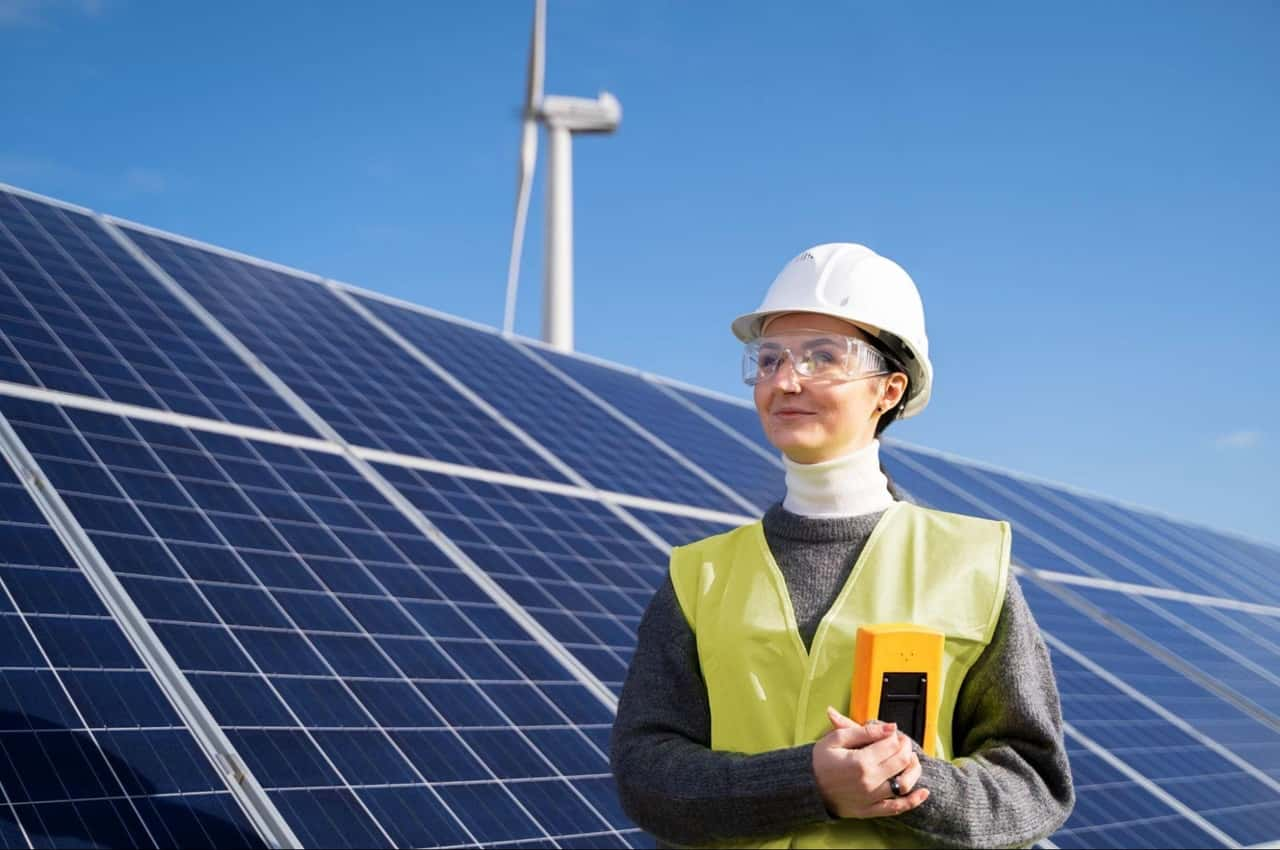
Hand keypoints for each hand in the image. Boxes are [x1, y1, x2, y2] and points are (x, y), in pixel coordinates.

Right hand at [811, 706, 928, 818]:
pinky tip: (923, 793)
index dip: (895, 735)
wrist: (806, 787)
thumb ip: (864, 731)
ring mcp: (870, 798)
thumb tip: (890, 727)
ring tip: (909, 760)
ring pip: (903, 783)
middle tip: (901, 742)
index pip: (891, 745)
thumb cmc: (819, 761)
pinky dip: (912, 801)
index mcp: (860, 761)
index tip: (892, 732)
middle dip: (905, 748)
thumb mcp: (837, 738)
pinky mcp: (869, 810)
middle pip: (900, 762)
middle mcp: (869, 781)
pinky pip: (896, 808)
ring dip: (912, 769)